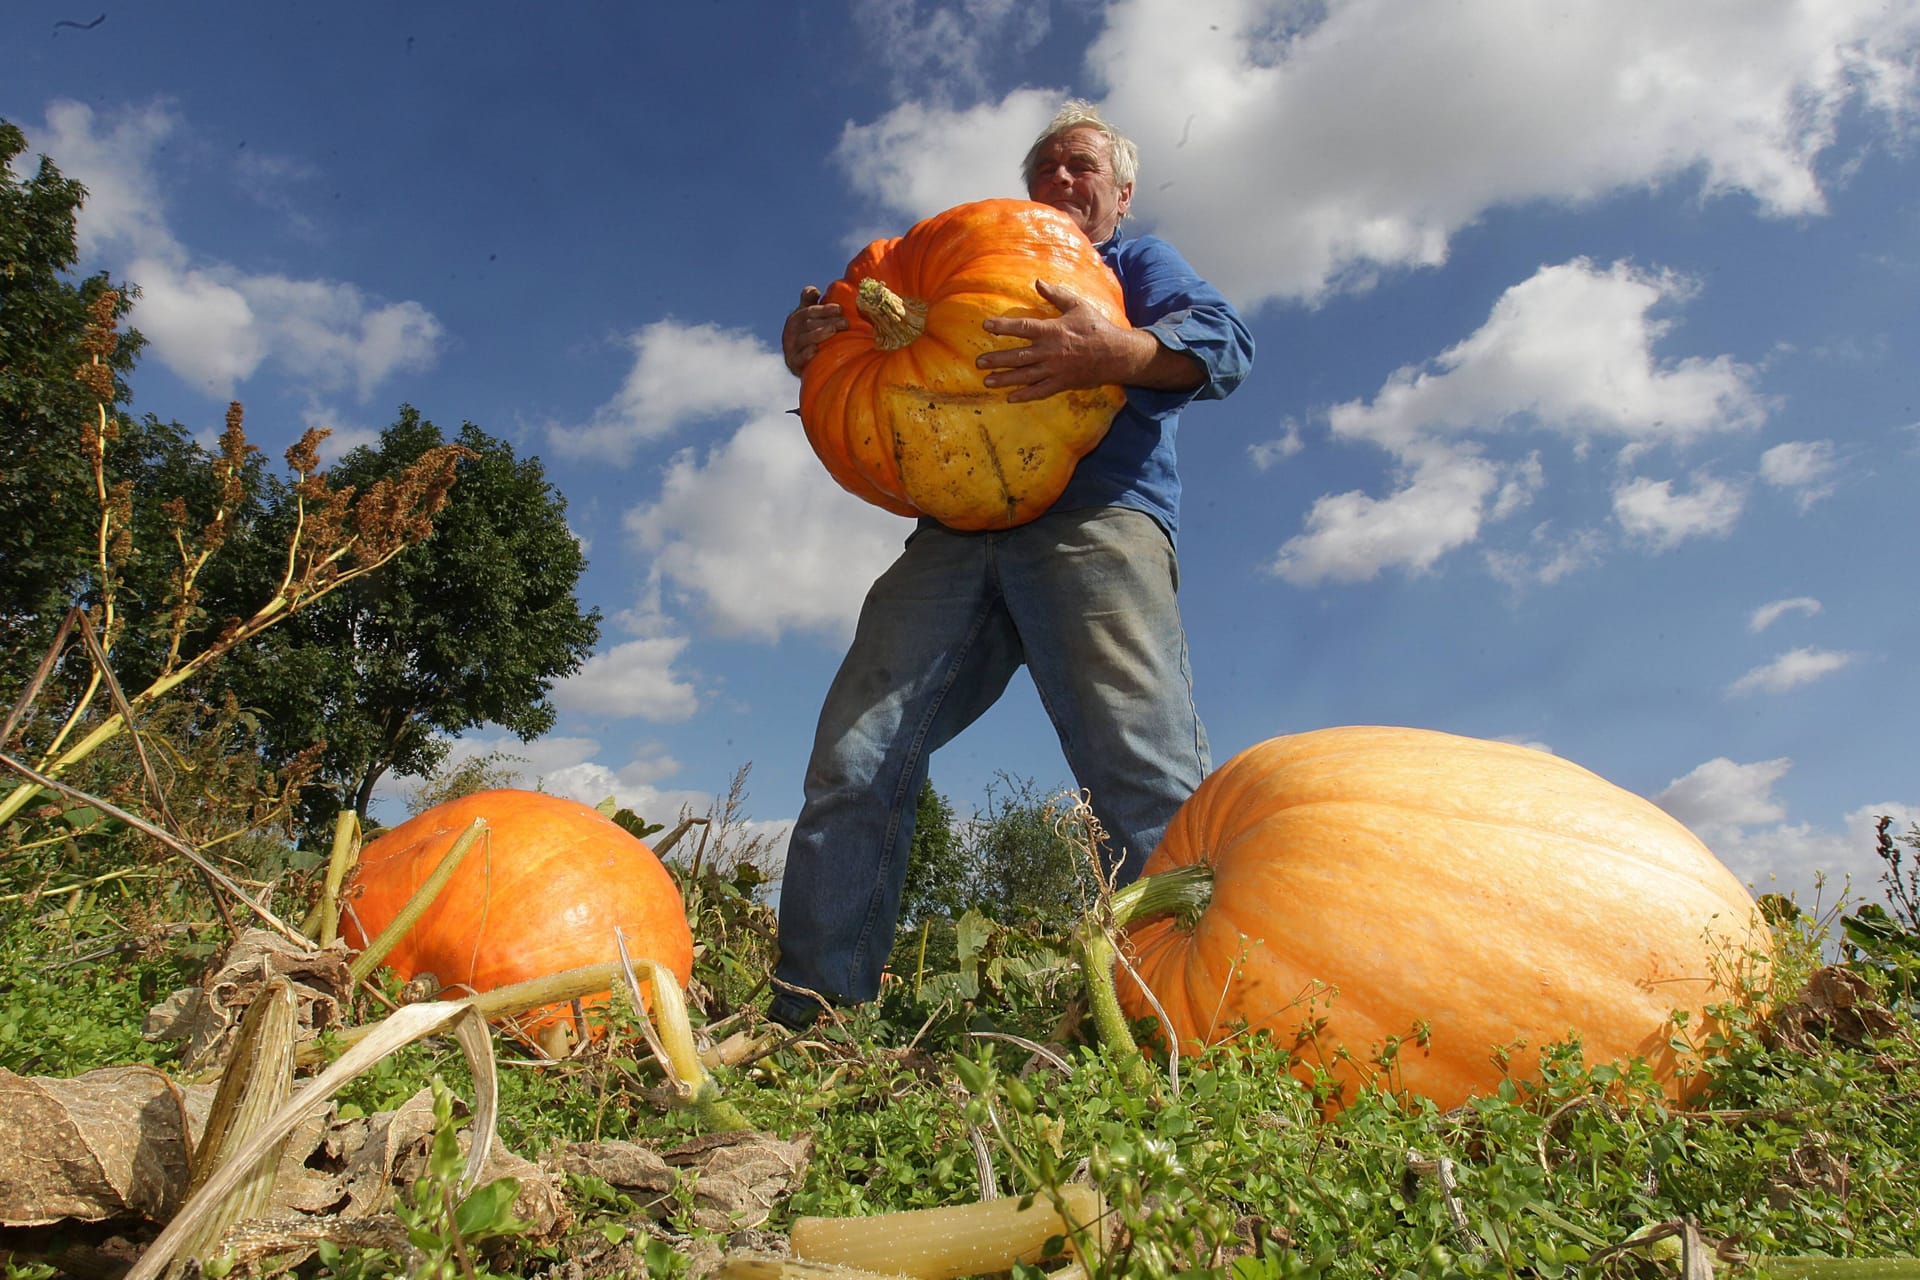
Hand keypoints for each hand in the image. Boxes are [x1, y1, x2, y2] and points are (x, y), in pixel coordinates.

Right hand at [782, 285, 846, 375]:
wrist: (800, 364)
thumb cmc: (809, 336)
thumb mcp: (808, 318)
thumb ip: (809, 302)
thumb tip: (813, 290)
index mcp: (796, 318)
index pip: (809, 311)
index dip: (824, 309)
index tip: (839, 309)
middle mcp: (791, 331)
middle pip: (809, 324)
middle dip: (827, 322)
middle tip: (845, 322)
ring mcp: (790, 347)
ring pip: (804, 340)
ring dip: (818, 334)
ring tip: (833, 331)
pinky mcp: (792, 363)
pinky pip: (797, 359)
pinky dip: (806, 355)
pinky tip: (816, 350)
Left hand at [977, 279, 1148, 402]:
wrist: (1116, 354)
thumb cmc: (1096, 328)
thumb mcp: (1078, 306)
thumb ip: (1056, 294)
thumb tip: (1038, 281)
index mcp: (1052, 330)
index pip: (1021, 327)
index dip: (1002, 326)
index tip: (986, 326)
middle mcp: (1049, 351)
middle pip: (1017, 356)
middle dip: (996, 359)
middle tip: (978, 362)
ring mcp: (1054, 370)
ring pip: (1024, 376)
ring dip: (1004, 379)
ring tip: (987, 381)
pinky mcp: (1061, 383)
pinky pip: (1040, 391)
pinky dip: (1025, 395)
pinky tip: (1010, 397)